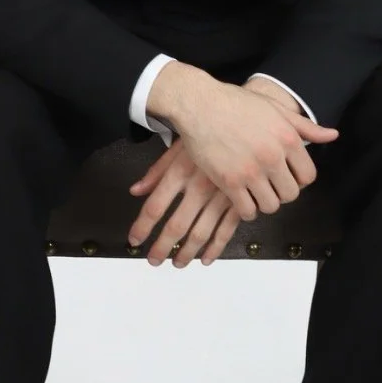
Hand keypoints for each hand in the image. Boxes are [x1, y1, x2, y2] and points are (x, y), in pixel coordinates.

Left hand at [127, 138, 242, 266]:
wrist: (246, 119)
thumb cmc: (210, 131)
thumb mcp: (178, 146)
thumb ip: (157, 171)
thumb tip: (136, 191)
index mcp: (180, 172)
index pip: (154, 207)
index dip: (142, 228)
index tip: (135, 241)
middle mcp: (198, 186)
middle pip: (176, 226)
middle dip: (162, 247)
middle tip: (154, 260)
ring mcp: (221, 195)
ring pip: (201, 232)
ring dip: (188, 252)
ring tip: (178, 263)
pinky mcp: (240, 199)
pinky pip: (227, 230)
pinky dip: (215, 248)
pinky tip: (206, 258)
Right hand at [169, 77, 337, 222]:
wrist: (199, 104)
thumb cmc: (236, 103)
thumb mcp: (275, 109)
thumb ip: (306, 126)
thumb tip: (333, 135)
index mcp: (288, 138)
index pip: (309, 176)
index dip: (299, 180)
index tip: (287, 177)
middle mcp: (273, 156)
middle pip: (291, 194)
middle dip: (282, 193)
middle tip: (269, 185)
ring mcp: (251, 171)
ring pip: (270, 206)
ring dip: (264, 202)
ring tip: (255, 192)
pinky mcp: (229, 181)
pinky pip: (247, 210)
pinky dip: (246, 209)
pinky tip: (241, 198)